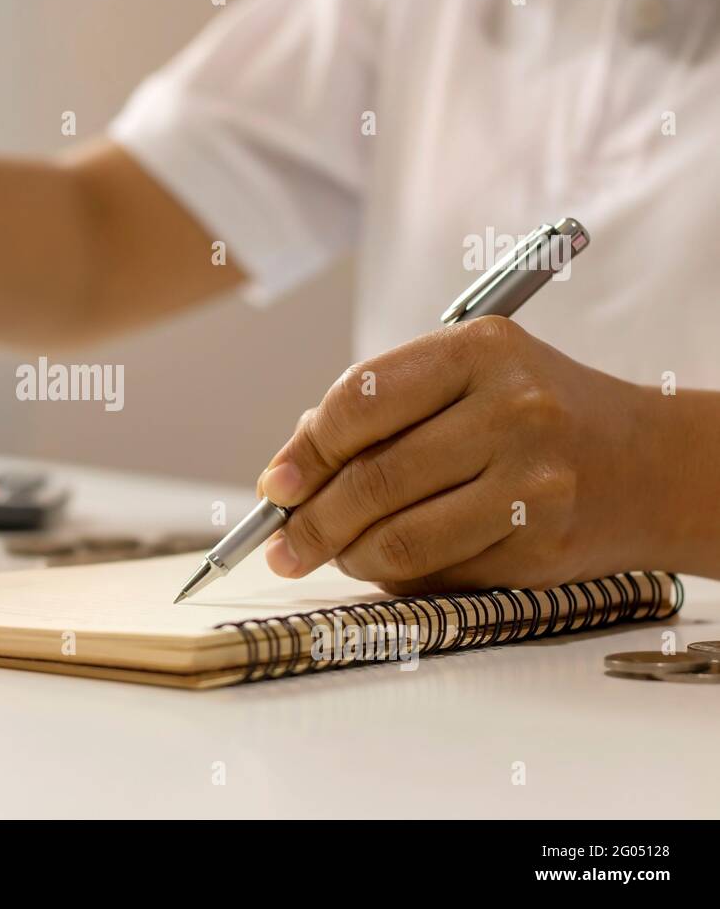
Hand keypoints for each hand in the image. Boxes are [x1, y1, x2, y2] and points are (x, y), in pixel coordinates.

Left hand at [257, 316, 661, 595]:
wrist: (651, 466)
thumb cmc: (537, 415)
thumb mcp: (468, 378)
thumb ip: (382, 409)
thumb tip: (291, 467)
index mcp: (480, 351)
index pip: (361, 401)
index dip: (306, 451)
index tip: (276, 484)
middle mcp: (512, 410)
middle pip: (373, 479)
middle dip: (311, 522)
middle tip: (282, 544)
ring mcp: (532, 483)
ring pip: (399, 537)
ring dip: (347, 556)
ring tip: (329, 555)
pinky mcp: (540, 546)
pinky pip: (437, 573)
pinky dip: (396, 576)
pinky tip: (387, 565)